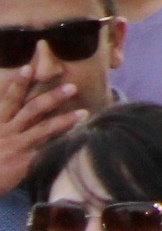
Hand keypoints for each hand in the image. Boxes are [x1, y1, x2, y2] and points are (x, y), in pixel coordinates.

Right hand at [0, 72, 83, 196]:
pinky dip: (62, 144)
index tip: (28, 67)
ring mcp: (17, 147)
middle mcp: (7, 132)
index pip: (9, 99)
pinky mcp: (24, 163)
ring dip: (66, 119)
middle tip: (72, 87)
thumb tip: (11, 108)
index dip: (18, 83)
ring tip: (85, 112)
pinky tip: (80, 139)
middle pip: (32, 110)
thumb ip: (2, 118)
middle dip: (53, 97)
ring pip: (44, 129)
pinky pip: (47, 151)